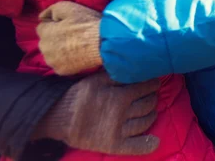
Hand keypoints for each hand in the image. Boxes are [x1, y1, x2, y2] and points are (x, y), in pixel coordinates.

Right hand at [34, 72, 160, 154]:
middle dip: (153, 97)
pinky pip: (135, 147)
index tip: (154, 82)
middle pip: (148, 104)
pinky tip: (154, 141)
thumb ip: (118, 75)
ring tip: (151, 110)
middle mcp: (122, 113)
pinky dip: (147, 145)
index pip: (146, 87)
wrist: (59, 117)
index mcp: (120, 96)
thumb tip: (137, 68)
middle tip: (151, 95)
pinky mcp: (113, 144)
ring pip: (145, 121)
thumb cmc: (80, 95)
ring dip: (152, 115)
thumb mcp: (97, 79)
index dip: (153, 84)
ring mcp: (119, 130)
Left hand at [38, 1, 102, 74]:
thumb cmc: (87, 24)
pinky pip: (59, 63)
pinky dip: (65, 60)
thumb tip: (42, 17)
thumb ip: (51, 10)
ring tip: (74, 45)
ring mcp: (52, 61)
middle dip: (54, 38)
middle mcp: (44, 48)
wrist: (103, 44)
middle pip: (46, 41)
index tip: (66, 25)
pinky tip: (76, 55)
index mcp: (45, 32)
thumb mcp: (69, 8)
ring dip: (58, 50)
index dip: (54, 24)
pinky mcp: (61, 71)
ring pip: (51, 54)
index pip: (42, 27)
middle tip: (71, 35)